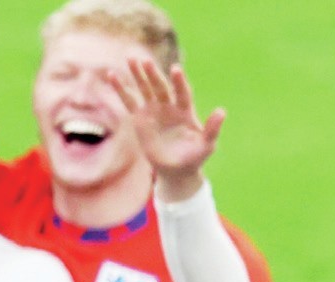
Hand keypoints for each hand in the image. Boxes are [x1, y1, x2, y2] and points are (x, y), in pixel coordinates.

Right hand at [106, 58, 225, 201]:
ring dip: (137, 74)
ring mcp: (153, 110)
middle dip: (153, 75)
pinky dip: (121, 89)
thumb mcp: (206, 145)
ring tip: (130, 58)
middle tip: (146, 61)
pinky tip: (112, 76)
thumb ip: (212, 129)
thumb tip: (222, 111)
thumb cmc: (194, 157)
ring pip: (145, 89)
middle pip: (160, 87)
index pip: (182, 92)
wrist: (176, 170)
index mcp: (185, 110)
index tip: (175, 70)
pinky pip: (129, 101)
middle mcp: (169, 106)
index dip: (179, 82)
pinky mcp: (140, 117)